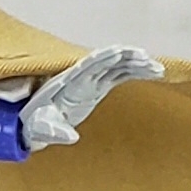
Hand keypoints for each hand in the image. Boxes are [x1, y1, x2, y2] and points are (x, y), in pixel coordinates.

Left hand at [20, 45, 161, 148]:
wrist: (33, 125)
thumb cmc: (36, 125)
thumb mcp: (42, 129)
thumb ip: (56, 132)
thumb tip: (71, 137)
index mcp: (67, 84)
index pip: (87, 66)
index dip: (103, 58)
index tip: (120, 52)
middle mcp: (81, 78)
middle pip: (106, 62)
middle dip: (125, 58)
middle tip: (146, 58)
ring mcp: (90, 82)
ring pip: (116, 67)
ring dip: (136, 65)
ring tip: (157, 68)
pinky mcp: (97, 88)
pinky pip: (119, 76)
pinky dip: (135, 73)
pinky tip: (152, 72)